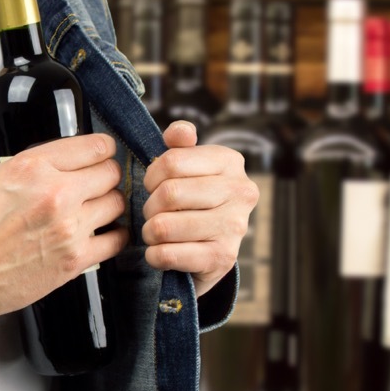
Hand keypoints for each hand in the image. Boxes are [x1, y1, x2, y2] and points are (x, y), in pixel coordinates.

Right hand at [0, 134, 129, 334]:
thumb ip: (0, 156)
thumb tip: (8, 145)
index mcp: (32, 167)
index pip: (94, 146)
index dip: (100, 149)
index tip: (100, 154)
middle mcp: (56, 194)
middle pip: (111, 173)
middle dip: (105, 175)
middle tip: (95, 183)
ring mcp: (68, 228)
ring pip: (117, 203)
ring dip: (108, 204)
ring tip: (95, 209)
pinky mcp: (75, 260)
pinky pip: (116, 240)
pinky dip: (112, 236)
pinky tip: (100, 234)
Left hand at [142, 121, 258, 296]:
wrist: (211, 252)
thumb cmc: (193, 202)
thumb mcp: (188, 168)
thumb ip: (180, 145)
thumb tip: (179, 132)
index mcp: (230, 161)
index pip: (171, 161)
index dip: (151, 177)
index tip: (154, 187)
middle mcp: (240, 191)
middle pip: (168, 193)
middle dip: (149, 207)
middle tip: (153, 214)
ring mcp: (235, 227)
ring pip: (164, 226)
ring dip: (150, 232)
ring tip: (157, 233)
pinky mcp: (223, 258)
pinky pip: (167, 254)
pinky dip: (154, 255)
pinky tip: (161, 251)